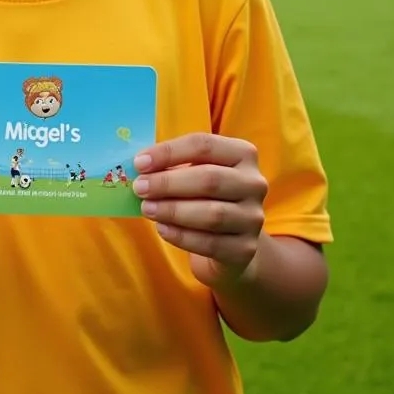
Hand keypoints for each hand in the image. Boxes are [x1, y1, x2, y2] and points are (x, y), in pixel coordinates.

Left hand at [133, 133, 267, 285]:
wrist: (232, 240)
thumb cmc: (207, 196)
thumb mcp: (196, 172)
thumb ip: (173, 166)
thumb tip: (140, 166)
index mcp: (242, 153)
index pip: (204, 145)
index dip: (169, 152)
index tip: (139, 162)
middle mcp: (254, 183)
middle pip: (209, 179)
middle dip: (168, 183)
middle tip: (140, 188)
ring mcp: (253, 217)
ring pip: (212, 214)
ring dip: (173, 211)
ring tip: (147, 209)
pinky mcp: (246, 248)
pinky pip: (210, 243)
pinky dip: (181, 236)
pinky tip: (162, 229)